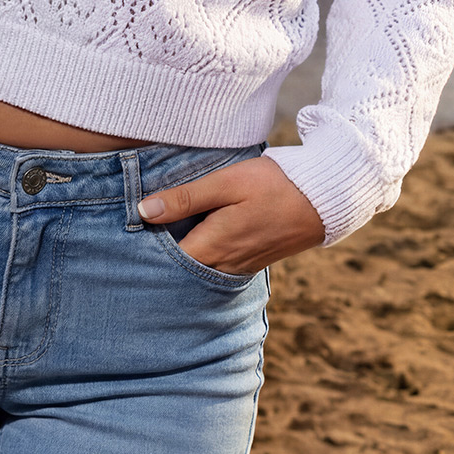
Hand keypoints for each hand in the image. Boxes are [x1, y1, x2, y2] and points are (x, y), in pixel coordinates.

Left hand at [137, 154, 326, 274]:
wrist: (323, 200)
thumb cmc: (273, 185)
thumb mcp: (225, 182)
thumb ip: (184, 198)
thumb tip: (143, 212)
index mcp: (211, 247)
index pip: (163, 261)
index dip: (144, 248)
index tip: (130, 231)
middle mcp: (222, 266)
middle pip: (178, 270)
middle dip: (159, 255)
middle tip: (141, 234)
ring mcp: (238, 268)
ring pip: (197, 270)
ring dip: (181, 256)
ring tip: (164, 232)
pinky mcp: (249, 263)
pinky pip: (215, 266)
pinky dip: (201, 256)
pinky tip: (196, 234)